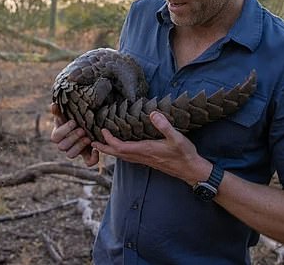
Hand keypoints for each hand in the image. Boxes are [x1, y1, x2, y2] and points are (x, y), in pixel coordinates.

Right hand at [50, 103, 98, 166]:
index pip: (55, 137)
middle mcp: (63, 145)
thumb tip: (53, 105)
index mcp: (57, 135)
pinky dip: (93, 159)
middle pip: (62, 147)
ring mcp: (74, 151)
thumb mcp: (67, 114)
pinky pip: (88, 162)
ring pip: (71, 155)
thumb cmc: (74, 118)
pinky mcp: (85, 156)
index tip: (73, 122)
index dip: (64, 130)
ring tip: (88, 138)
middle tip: (82, 130)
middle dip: (73, 138)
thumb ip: (59, 111)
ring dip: (79, 146)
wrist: (86, 124)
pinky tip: (96, 151)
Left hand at [91, 111, 209, 183]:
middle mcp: (142, 157)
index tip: (102, 130)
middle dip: (103, 148)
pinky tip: (122, 149)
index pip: (121, 147)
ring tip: (102, 144)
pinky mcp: (149, 161)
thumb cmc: (185, 154)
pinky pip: (129, 158)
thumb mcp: (177, 138)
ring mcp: (145, 160)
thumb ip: (164, 126)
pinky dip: (121, 152)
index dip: (109, 140)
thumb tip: (153, 113)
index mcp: (146, 150)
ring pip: (122, 157)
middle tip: (91, 142)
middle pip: (117, 154)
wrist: (192, 170)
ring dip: (111, 151)